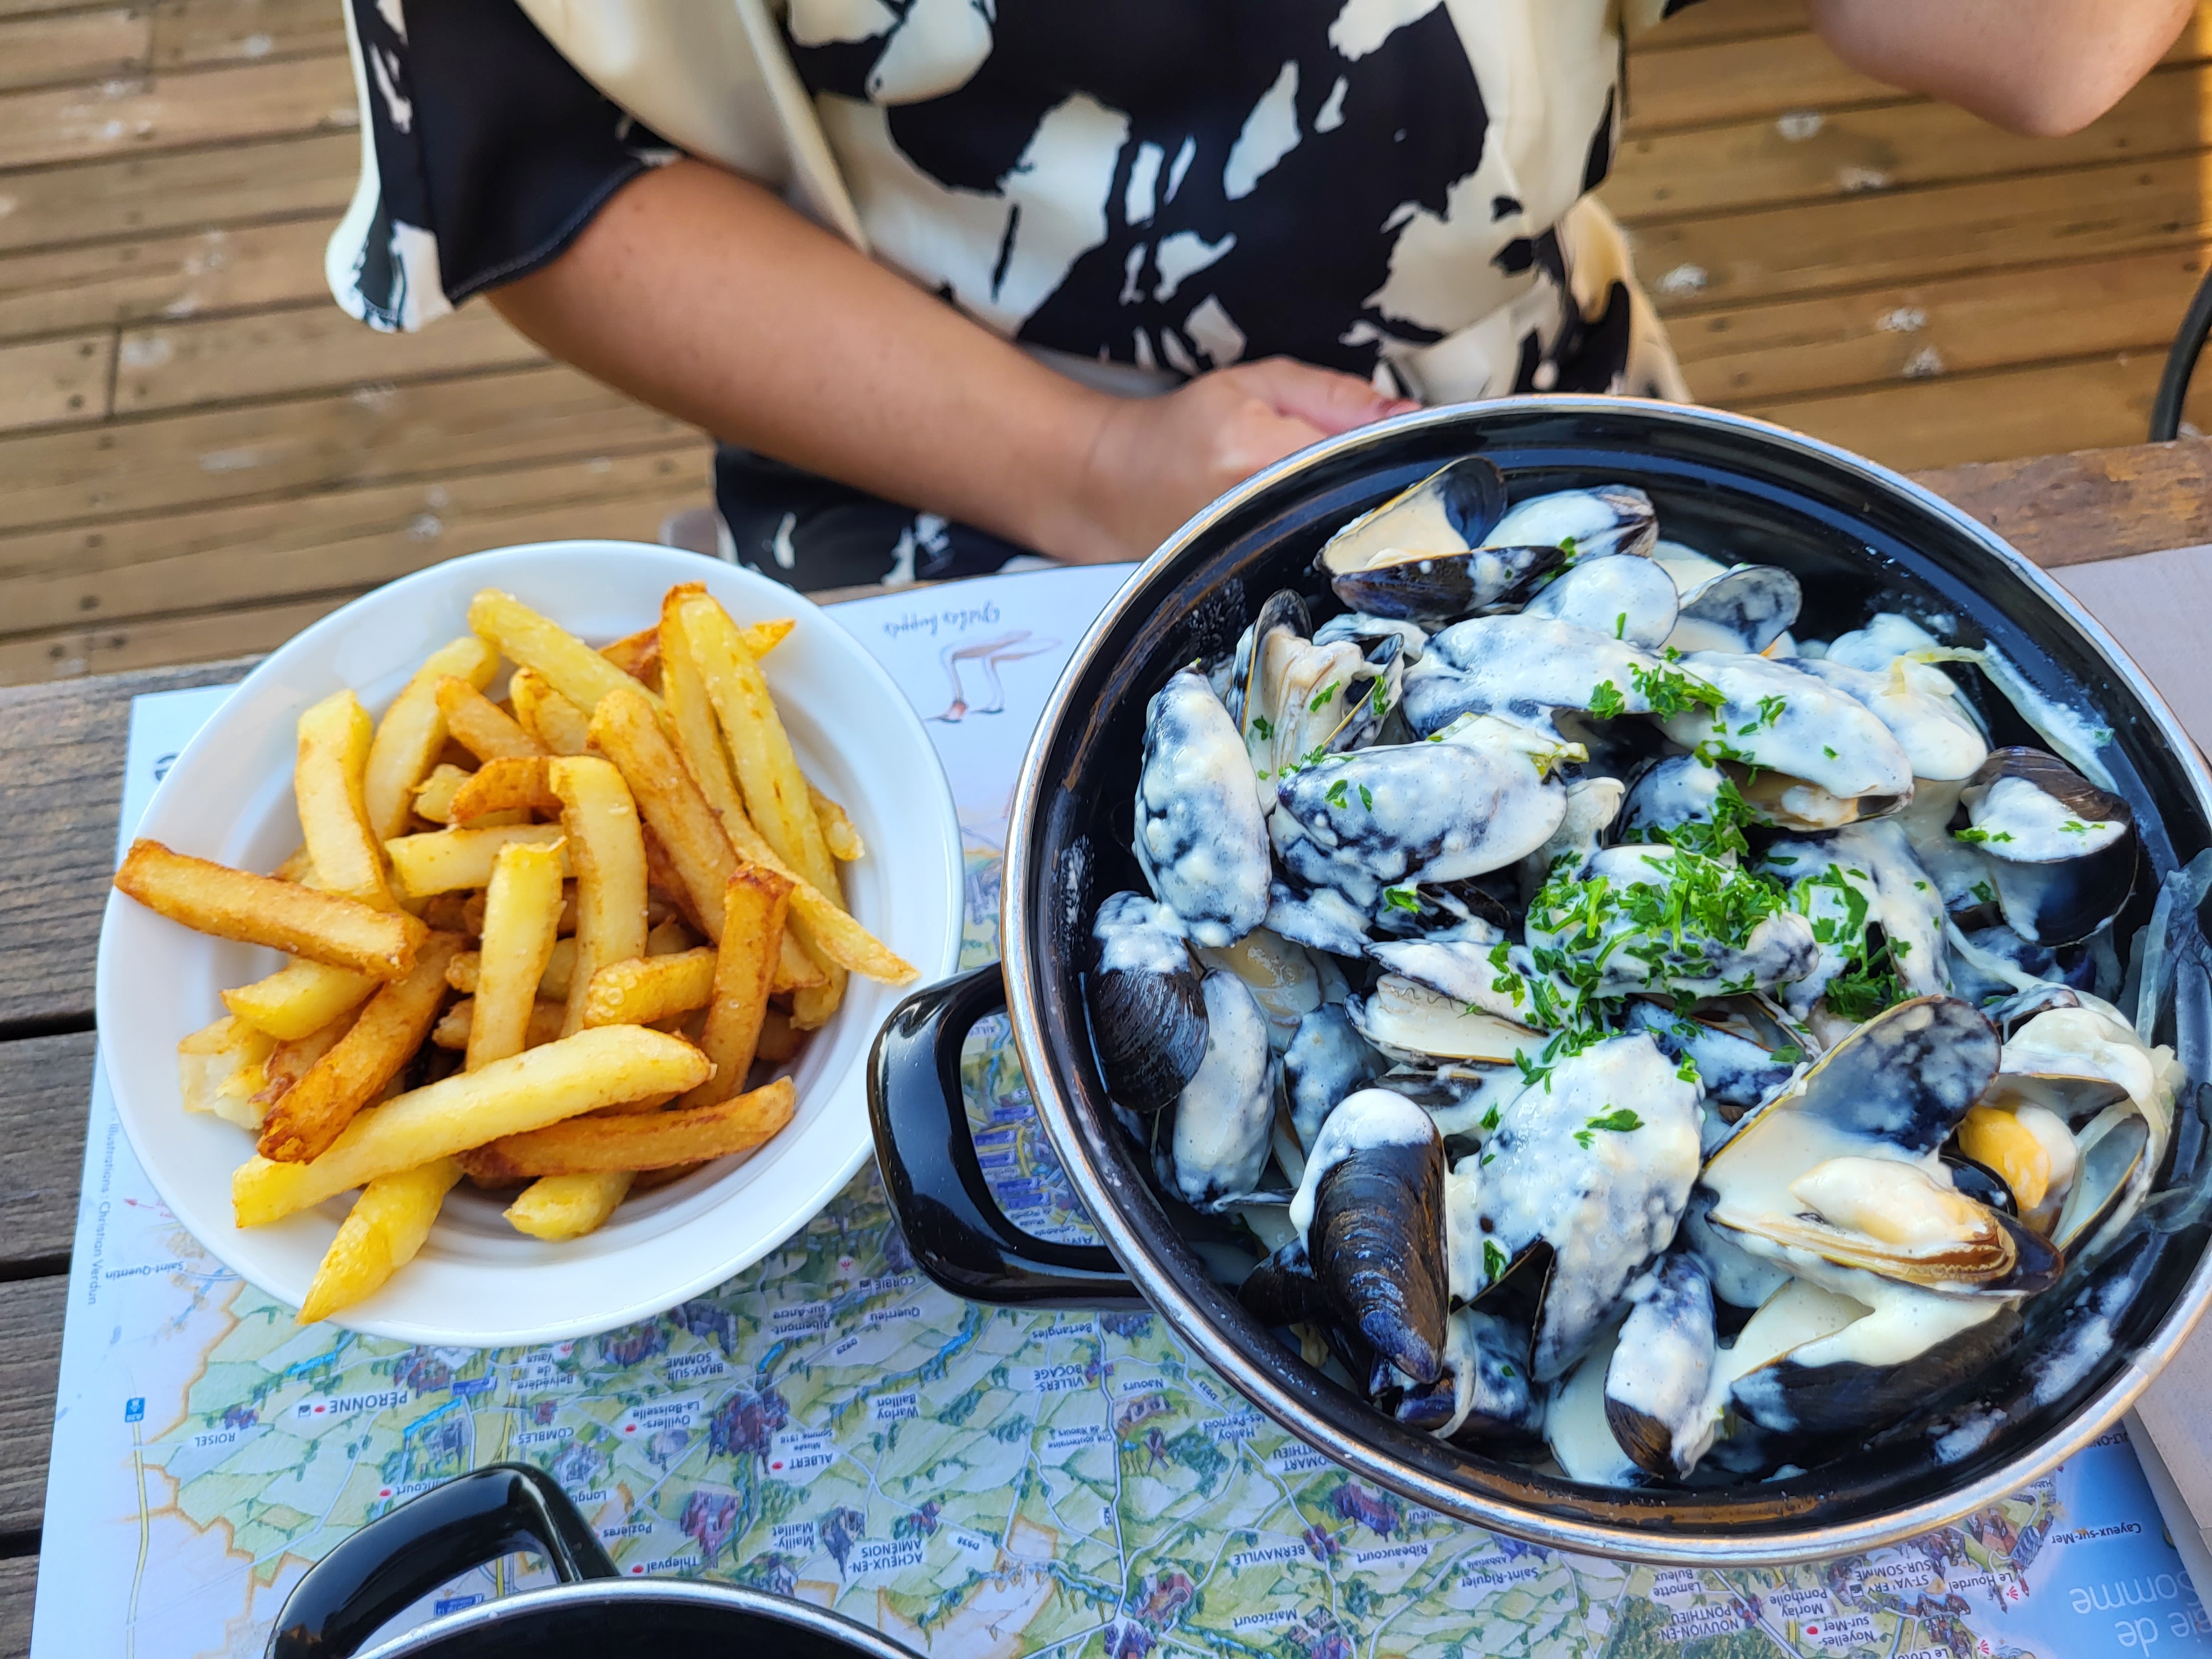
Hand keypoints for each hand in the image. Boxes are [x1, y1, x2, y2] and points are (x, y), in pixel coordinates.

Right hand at [1050, 357, 1418, 564]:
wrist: (1113, 484)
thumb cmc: (1185, 428)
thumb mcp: (1259, 384)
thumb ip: (1337, 397)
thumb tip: (1411, 417)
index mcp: (1257, 452)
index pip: (1363, 457)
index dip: (1409, 460)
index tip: (1449, 458)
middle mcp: (1255, 516)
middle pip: (1359, 516)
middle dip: (1398, 504)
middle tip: (1435, 492)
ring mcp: (1253, 560)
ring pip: (1343, 550)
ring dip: (1375, 535)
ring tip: (1394, 519)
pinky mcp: (1253, 587)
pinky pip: (1318, 573)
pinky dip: (1343, 558)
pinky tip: (1353, 545)